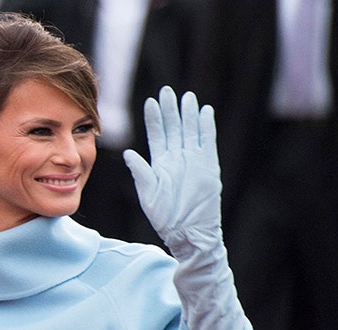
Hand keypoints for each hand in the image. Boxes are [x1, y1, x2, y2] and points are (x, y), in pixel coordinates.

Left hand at [122, 87, 221, 253]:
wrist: (188, 230)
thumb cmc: (165, 216)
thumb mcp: (148, 193)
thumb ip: (141, 172)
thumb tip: (128, 154)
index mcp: (160, 163)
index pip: (157, 135)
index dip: (154, 119)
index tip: (150, 101)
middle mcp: (177, 158)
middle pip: (174, 128)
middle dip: (170, 110)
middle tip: (167, 90)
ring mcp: (194, 160)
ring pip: (190, 131)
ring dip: (188, 114)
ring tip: (187, 97)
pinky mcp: (209, 165)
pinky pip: (208, 141)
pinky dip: (206, 127)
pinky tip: (205, 112)